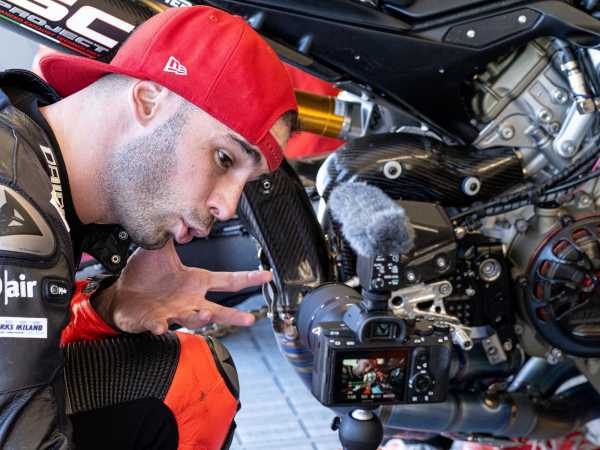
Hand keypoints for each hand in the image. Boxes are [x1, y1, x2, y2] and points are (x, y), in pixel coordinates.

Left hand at [93, 239, 271, 333]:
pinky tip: (160, 325)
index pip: (227, 280)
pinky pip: (159, 324)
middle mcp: (190, 300)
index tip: (266, 276)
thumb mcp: (160, 251)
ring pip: (192, 318)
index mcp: (196, 282)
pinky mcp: (154, 320)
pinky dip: (160, 326)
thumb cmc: (143, 275)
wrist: (121, 294)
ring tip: (205, 314)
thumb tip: (184, 215)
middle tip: (249, 318)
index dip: (248, 279)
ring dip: (199, 318)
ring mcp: (174, 312)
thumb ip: (174, 234)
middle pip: (218, 310)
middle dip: (234, 316)